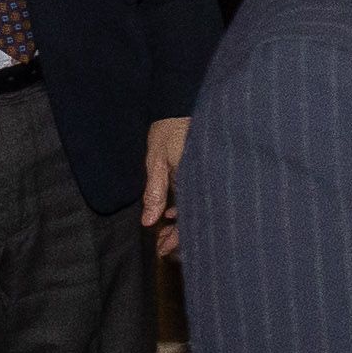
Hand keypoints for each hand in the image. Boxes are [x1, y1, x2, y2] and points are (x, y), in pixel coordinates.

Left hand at [141, 115, 189, 256]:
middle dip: (178, 236)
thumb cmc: (170, 128)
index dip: (177, 239)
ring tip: (163, 232)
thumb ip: (154, 192)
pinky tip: (170, 211)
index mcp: (194, 182)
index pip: (189, 219)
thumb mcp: (156, 160)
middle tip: (161, 247)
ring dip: (179, 222)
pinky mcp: (201, 171)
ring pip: (195, 208)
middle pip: (195, 218)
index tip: (162, 250)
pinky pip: (196, 196)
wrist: (182, 102)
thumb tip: (148, 222)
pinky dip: (183, 208)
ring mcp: (203, 177)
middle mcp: (203, 183)